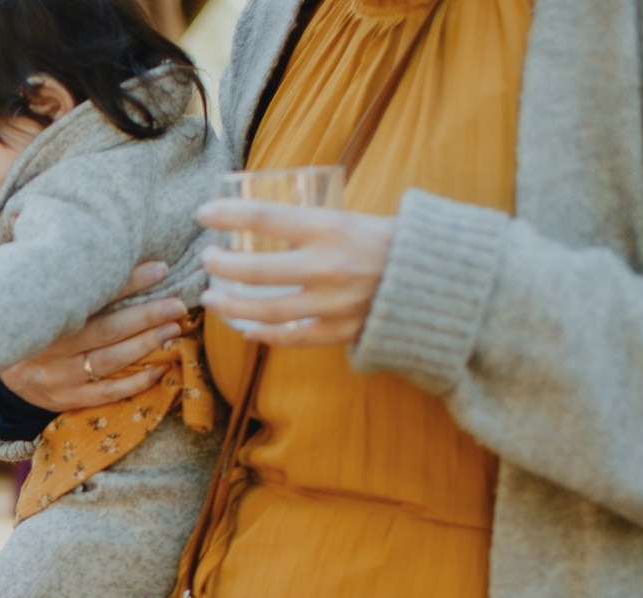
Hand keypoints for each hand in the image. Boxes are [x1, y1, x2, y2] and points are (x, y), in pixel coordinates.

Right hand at [0, 263, 188, 411]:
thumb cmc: (20, 312)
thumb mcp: (27, 285)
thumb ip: (57, 267)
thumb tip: (88, 230)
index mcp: (41, 317)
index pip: (91, 298)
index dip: (127, 282)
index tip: (160, 268)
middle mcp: (47, 349)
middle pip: (105, 332)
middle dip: (146, 317)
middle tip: (178, 305)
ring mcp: (55, 378)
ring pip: (109, 362)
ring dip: (146, 345)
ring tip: (174, 329)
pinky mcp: (62, 400)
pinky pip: (104, 394)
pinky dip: (135, 383)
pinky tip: (160, 369)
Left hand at [196, 200, 396, 347]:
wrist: (438, 281)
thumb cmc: (392, 243)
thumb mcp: (355, 219)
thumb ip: (313, 226)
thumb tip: (267, 221)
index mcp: (332, 228)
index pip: (265, 217)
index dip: (227, 214)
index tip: (203, 214)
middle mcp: (328, 266)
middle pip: (256, 268)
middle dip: (222, 264)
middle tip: (207, 259)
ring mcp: (332, 303)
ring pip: (265, 309)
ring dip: (230, 304)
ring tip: (212, 297)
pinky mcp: (339, 332)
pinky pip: (290, 338)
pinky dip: (262, 334)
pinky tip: (244, 329)